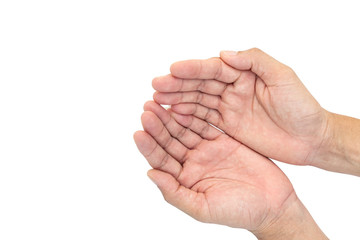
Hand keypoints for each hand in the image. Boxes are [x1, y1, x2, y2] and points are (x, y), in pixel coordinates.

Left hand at [134, 101, 295, 231]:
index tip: (139, 131)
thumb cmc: (239, 212)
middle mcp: (192, 162)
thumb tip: (150, 174)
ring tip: (160, 101)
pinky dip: (194, 113)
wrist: (272, 204)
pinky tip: (183, 103)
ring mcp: (207, 149)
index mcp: (184, 180)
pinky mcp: (223, 139)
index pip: (161, 160)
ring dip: (172, 116)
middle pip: (170, 140)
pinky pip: (205, 123)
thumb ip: (175, 193)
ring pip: (185, 129)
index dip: (149, 146)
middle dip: (158, 125)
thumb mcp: (202, 208)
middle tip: (147, 108)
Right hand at [152, 48, 329, 165]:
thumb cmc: (302, 107)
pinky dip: (188, 117)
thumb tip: (225, 54)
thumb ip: (255, 61)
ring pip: (198, 101)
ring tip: (158, 101)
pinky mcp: (228, 126)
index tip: (173, 70)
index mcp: (245, 74)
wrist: (310, 139)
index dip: (193, 69)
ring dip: (178, 100)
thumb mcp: (283, 77)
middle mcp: (234, 89)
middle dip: (178, 85)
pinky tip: (174, 116)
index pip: (214, 69)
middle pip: (201, 85)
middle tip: (156, 86)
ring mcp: (229, 108)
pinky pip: (204, 119)